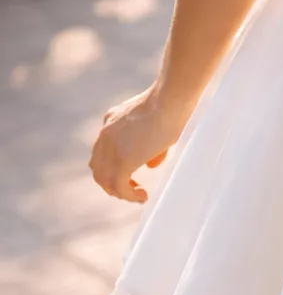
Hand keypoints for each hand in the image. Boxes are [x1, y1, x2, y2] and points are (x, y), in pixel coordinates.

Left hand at [89, 86, 187, 203]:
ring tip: (139, 195)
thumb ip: (149, 144)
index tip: (131, 175)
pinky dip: (129, 195)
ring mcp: (111, 148)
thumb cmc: (172, 105)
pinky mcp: (122, 161)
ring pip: (105, 180)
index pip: (101, 151)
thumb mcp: (155, 123)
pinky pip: (120, 187)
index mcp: (111, 120)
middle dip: (113, 183)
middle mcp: (105, 134)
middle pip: (99, 168)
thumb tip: (150, 165)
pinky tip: (143, 196)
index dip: (112, 167)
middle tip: (132, 188)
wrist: (171, 98)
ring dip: (121, 191)